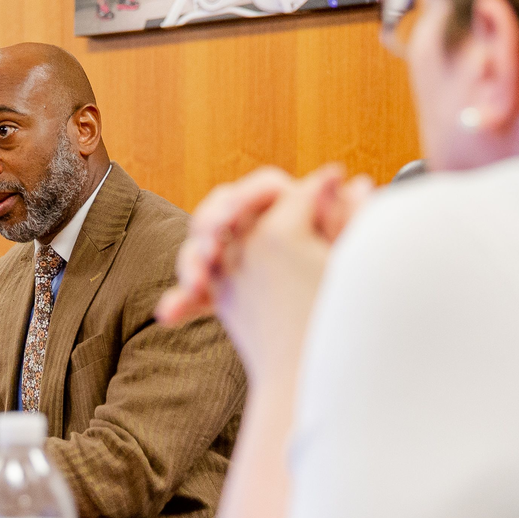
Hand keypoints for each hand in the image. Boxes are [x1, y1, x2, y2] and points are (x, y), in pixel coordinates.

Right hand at [157, 165, 372, 385]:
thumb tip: (345, 178)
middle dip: (207, 230)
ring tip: (193, 286)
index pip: (262, 189)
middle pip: (220, 214)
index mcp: (292, 207)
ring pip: (201, 253)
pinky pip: (197, 292)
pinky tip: (169, 316)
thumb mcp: (348, 255)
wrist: (342, 339)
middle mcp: (256, 226)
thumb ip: (345, 219)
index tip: (233, 219)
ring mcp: (234, 258)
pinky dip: (182, 302)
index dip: (245, 199)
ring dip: (190, 265)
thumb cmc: (350, 288)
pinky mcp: (221, 289)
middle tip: (209, 251)